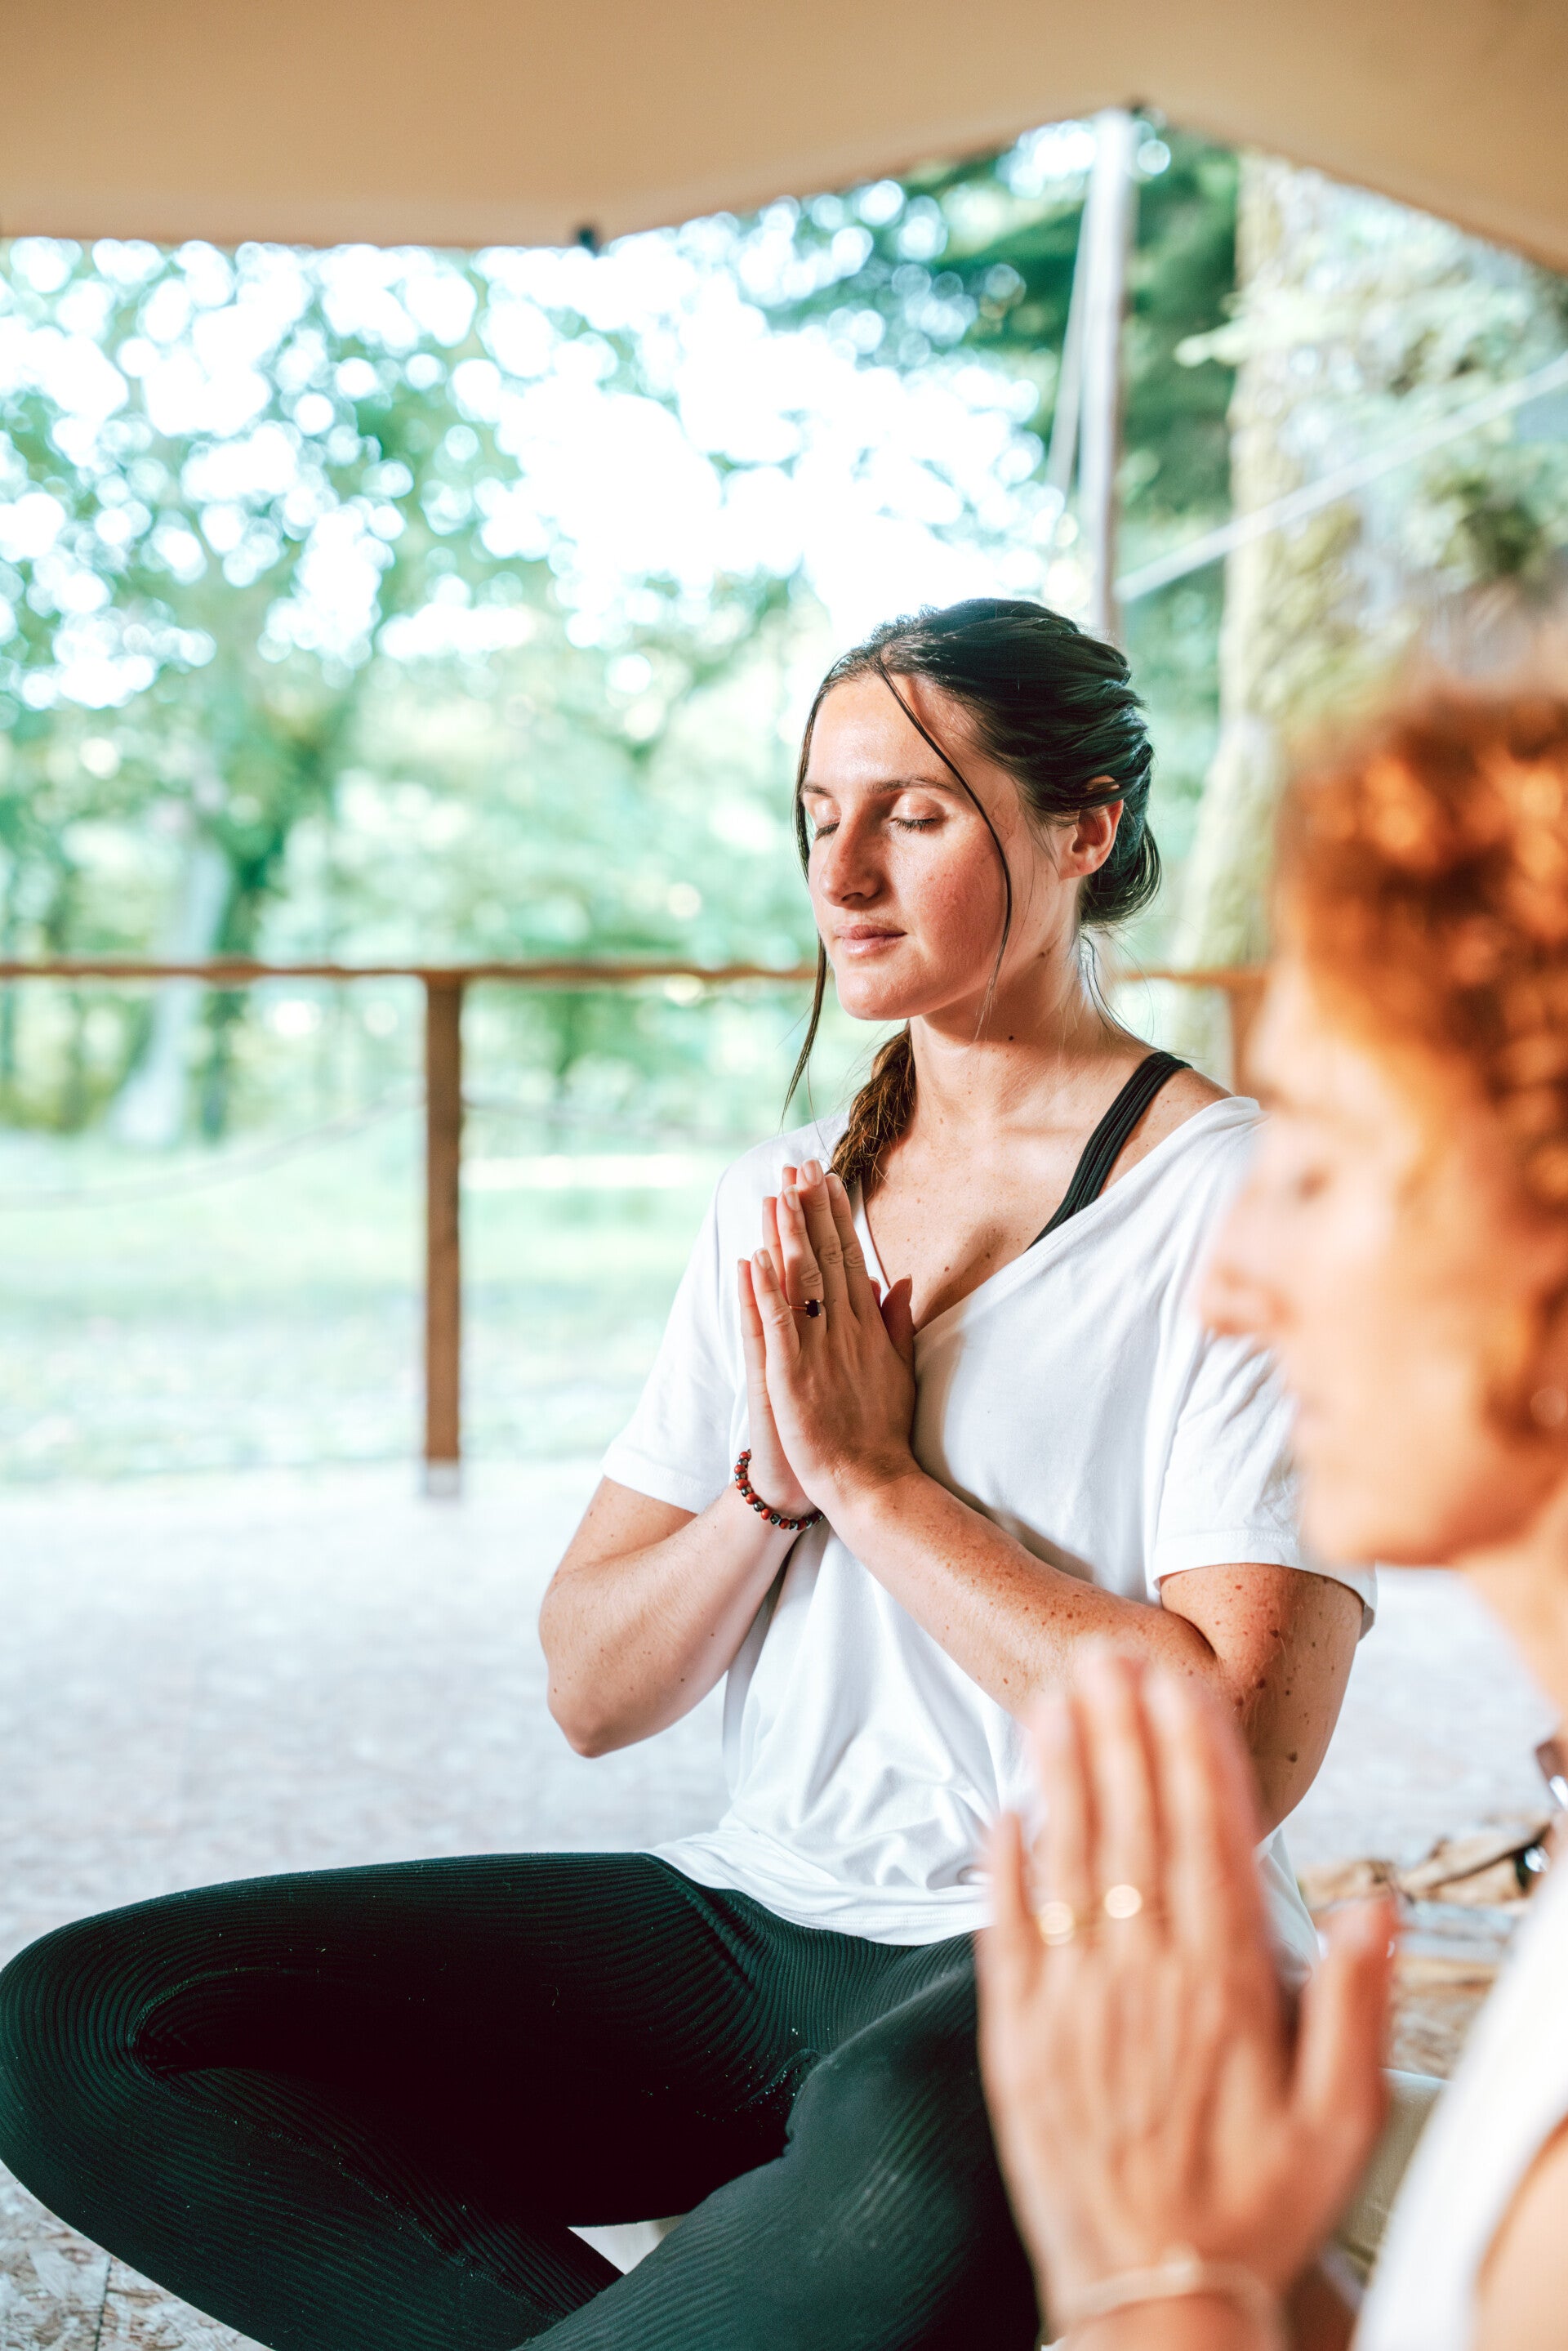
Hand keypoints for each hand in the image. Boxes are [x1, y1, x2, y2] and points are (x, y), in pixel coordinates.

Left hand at [742, 1160, 916, 1514]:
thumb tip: (897, 1282)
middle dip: (811, 1210)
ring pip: (800, 1282)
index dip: (836, 1217)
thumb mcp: (898, 1370)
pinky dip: (764, 1292)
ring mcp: (817, 1351)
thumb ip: (895, 1324)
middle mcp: (844, 1331)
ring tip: (776, 1193)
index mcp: (867, 1329)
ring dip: (787, 1235)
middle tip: (799, 1165)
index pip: (850, 1259)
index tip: (826, 1180)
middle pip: (826, 1258)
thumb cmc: (881, 1433)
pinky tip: (753, 1259)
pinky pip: (775, 1325)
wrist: (871, 1483)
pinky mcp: (791, 1375)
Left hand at [977, 1648, 1393, 2324]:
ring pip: (1065, 1859)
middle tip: (1107, 1651)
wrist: (1153, 2298)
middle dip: (1120, 1729)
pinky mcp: (1015, 2037)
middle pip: (1130, 1826)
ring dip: (1061, 1770)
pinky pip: (1003, 1932)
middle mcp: (1140, 1978)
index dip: (1191, 1750)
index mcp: (1221, 1986)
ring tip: (1055, 1695)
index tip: (1180, 1681)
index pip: (1205, 1836)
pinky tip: (1001, 1807)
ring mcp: (1070, 2003)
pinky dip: (1001, 1864)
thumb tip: (1373, 1906)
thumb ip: (1355, 2007)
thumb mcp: (1340, 2124)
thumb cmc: (1255, 2209)